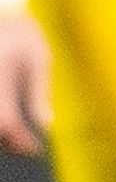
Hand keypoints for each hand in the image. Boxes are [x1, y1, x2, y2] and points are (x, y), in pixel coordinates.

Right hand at [0, 7, 49, 158]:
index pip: (4, 122)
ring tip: (12, 139)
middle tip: (22, 148)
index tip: (35, 150)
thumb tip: (45, 123)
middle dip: (4, 142)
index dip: (19, 142)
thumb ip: (39, 92)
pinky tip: (6, 122)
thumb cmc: (19, 31)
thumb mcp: (38, 58)